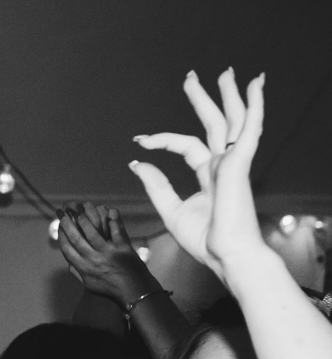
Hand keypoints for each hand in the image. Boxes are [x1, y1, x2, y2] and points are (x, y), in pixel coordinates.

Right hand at [57, 202, 157, 306]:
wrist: (134, 291)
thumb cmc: (110, 289)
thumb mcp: (89, 285)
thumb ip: (78, 273)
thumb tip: (68, 262)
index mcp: (84, 268)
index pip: (67, 249)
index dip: (61, 236)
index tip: (59, 226)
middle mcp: (93, 260)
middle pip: (76, 239)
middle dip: (68, 224)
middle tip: (64, 213)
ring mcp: (108, 253)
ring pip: (93, 233)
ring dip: (85, 220)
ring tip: (80, 210)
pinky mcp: (123, 249)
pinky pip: (116, 232)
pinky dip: (113, 221)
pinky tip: (108, 212)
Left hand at [131, 70, 267, 285]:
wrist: (226, 255)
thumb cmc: (205, 240)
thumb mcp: (170, 208)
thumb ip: (156, 184)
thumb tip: (137, 162)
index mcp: (209, 174)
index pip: (185, 145)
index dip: (161, 139)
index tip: (139, 141)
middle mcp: (223, 164)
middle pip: (214, 123)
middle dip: (202, 99)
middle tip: (190, 76)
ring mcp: (234, 161)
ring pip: (233, 119)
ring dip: (230, 94)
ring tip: (225, 71)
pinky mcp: (240, 162)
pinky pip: (250, 128)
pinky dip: (254, 107)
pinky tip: (255, 87)